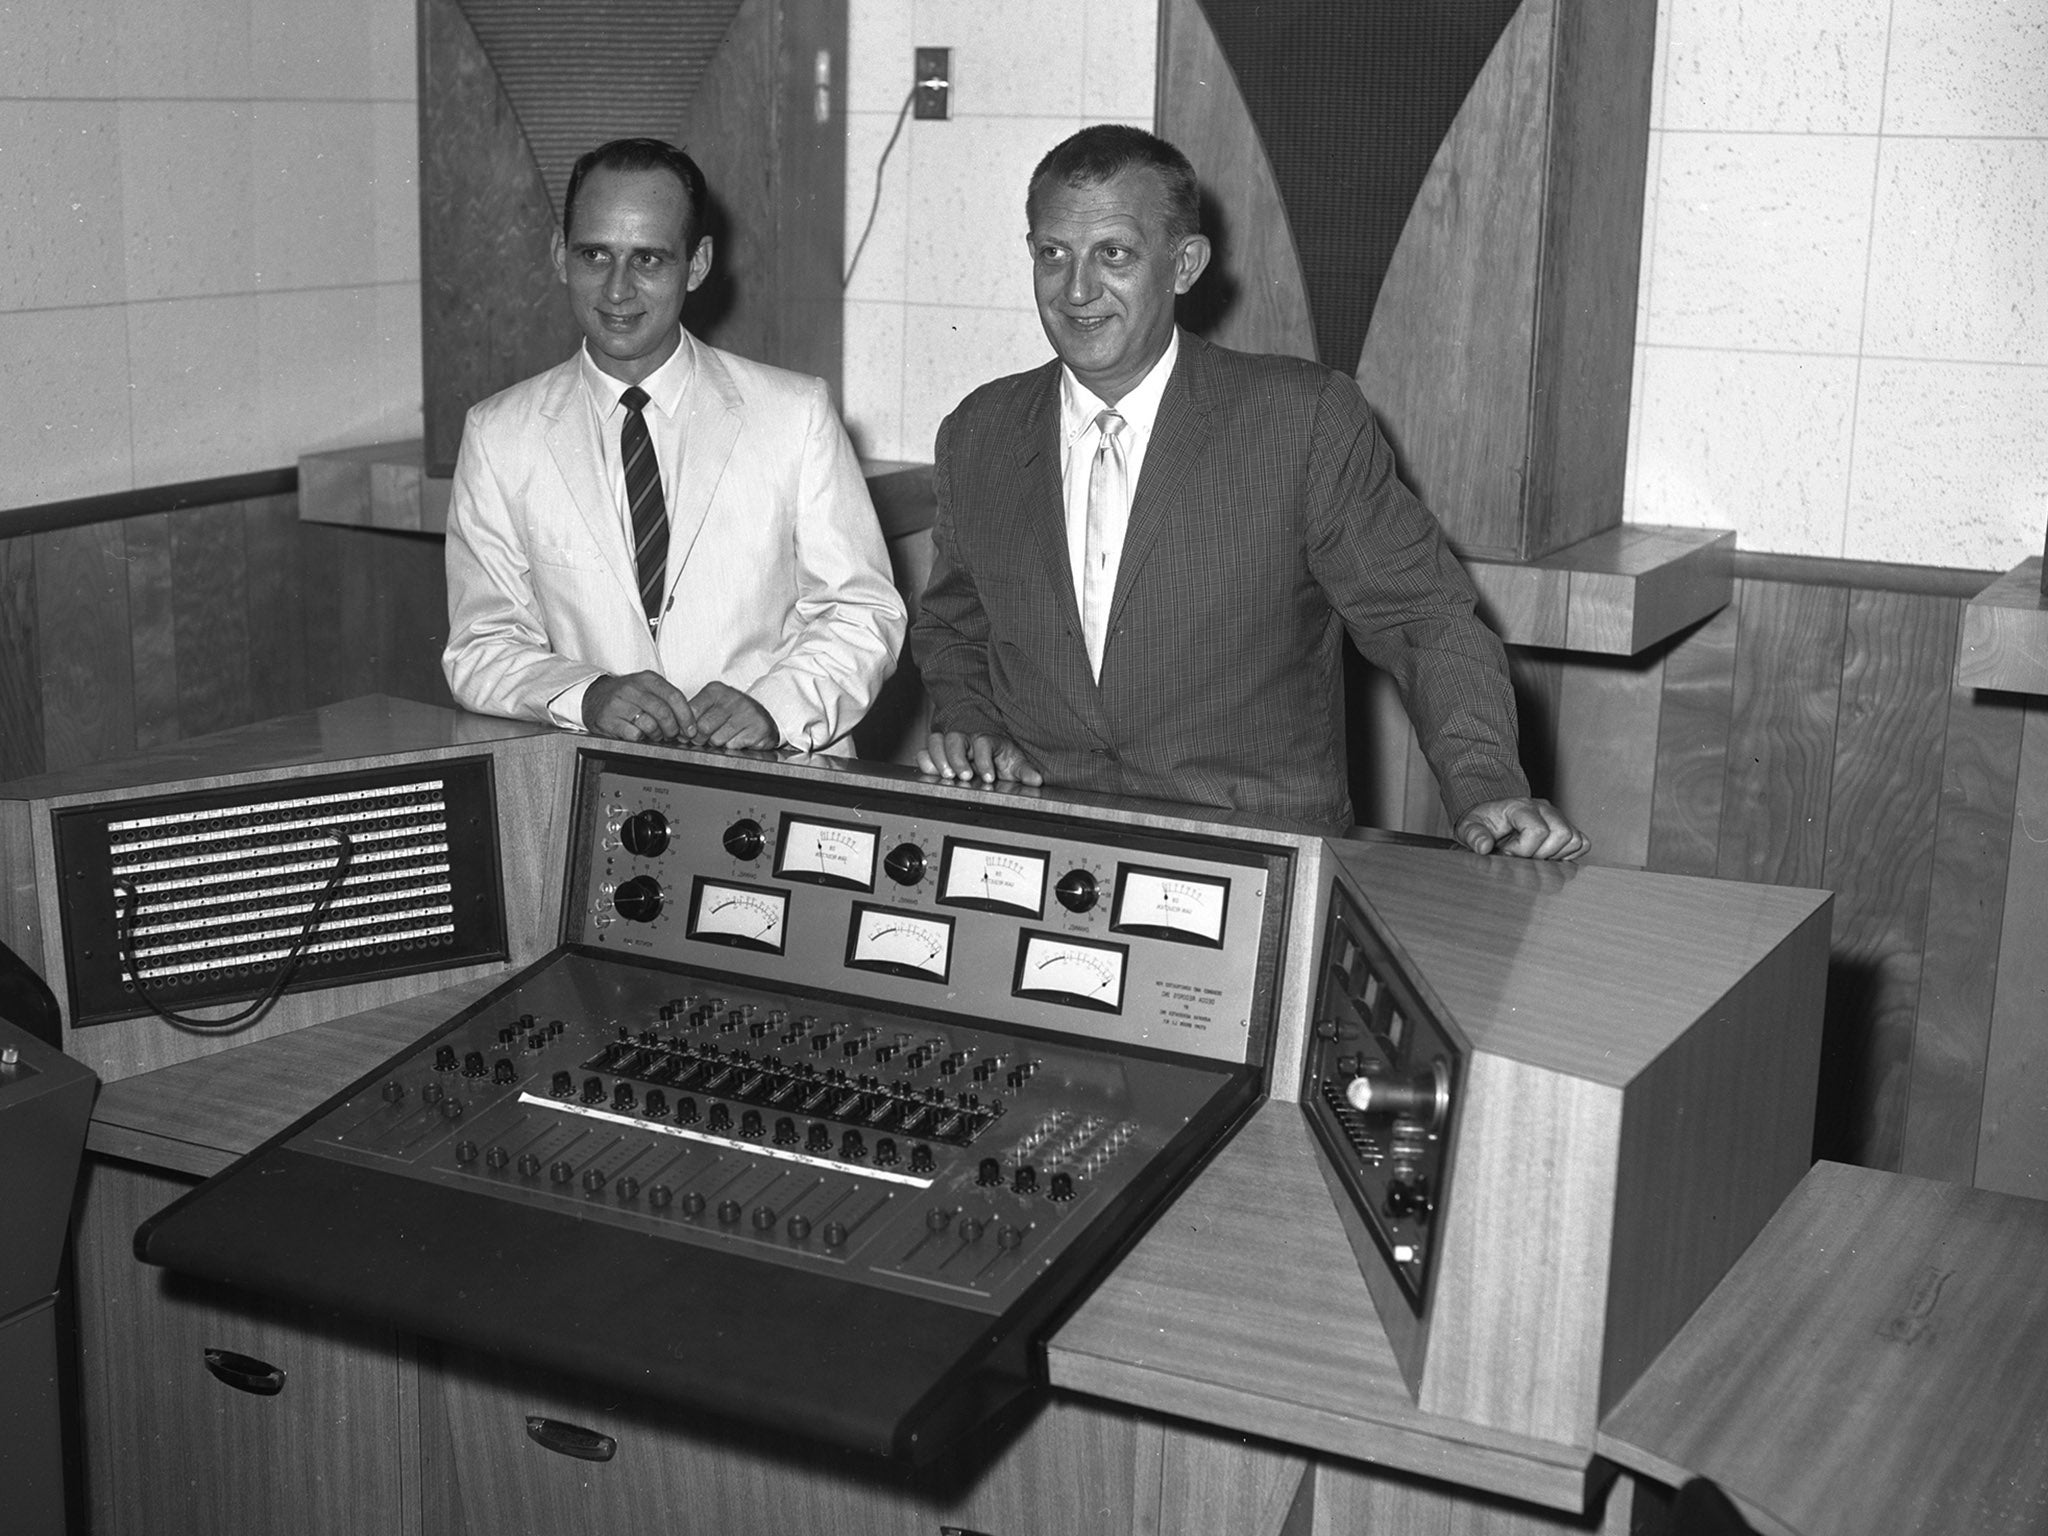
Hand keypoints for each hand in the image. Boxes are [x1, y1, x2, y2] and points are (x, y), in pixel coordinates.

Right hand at [583, 672, 694, 741]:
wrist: (594, 697)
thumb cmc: (627, 696)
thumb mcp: (647, 688)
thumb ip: (667, 699)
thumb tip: (689, 722)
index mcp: (647, 679)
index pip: (674, 696)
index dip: (686, 716)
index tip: (691, 729)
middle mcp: (632, 688)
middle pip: (663, 712)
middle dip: (673, 728)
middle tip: (672, 735)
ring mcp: (618, 703)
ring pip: (649, 725)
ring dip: (657, 735)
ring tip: (655, 735)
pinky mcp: (608, 719)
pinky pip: (633, 734)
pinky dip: (640, 738)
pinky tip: (639, 735)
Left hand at [684, 682, 780, 749]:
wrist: (764, 719)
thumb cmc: (732, 715)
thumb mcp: (712, 707)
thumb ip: (694, 716)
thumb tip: (677, 732)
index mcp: (716, 690)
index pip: (691, 711)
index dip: (687, 727)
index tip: (690, 733)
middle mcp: (732, 698)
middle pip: (703, 727)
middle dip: (702, 738)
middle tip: (708, 738)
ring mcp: (747, 712)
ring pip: (717, 739)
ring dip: (719, 744)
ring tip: (727, 736)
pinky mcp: (758, 728)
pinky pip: (734, 745)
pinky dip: (733, 747)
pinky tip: (739, 739)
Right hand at [917, 730, 1043, 786]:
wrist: (986, 750)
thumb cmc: (999, 756)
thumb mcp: (1014, 763)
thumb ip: (1024, 771)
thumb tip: (1036, 780)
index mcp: (986, 739)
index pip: (983, 743)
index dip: (984, 759)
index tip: (989, 777)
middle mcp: (966, 739)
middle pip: (955, 739)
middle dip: (957, 758)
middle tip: (964, 776)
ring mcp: (949, 745)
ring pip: (936, 741)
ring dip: (938, 758)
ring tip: (945, 776)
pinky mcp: (937, 754)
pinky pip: (924, 752)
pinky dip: (925, 761)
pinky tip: (931, 773)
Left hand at [1454, 798, 1588, 860]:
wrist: (1491, 818)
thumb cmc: (1482, 823)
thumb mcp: (1469, 828)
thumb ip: (1474, 836)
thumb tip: (1483, 847)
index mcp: (1520, 806)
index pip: (1538, 830)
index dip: (1524, 850)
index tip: (1507, 852)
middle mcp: (1543, 808)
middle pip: (1562, 834)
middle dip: (1541, 854)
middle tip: (1522, 856)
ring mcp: (1556, 816)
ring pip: (1574, 839)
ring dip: (1555, 855)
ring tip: (1533, 856)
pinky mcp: (1565, 826)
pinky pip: (1581, 843)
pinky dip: (1568, 855)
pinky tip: (1547, 856)